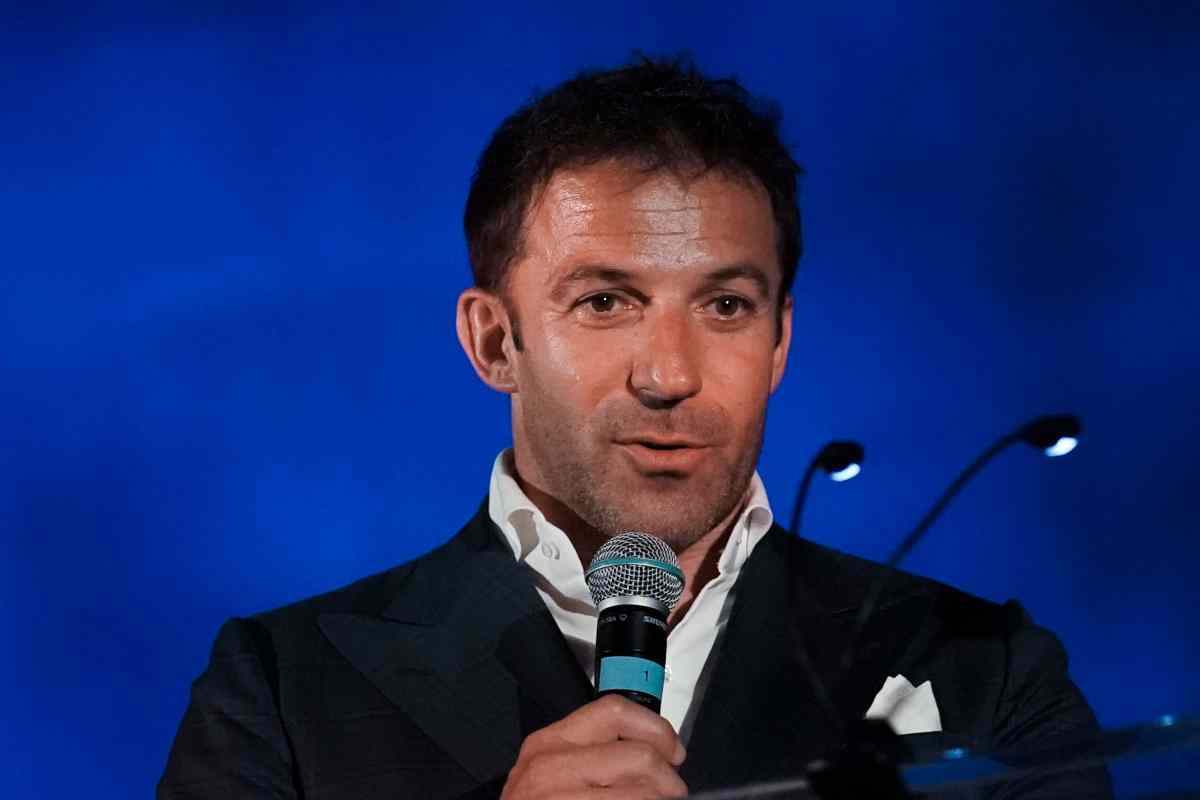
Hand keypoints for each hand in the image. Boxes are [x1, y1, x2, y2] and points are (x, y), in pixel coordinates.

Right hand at [501, 694, 687, 798]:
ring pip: (640, 792)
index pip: (614, 712)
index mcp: (550, 742)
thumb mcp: (553, 771)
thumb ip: (592, 753)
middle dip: (667, 776)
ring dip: (660, 799)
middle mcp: (550, 766)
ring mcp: (559, 797)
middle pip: (637, 755)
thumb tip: (652, 751)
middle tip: (672, 790)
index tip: (673, 750)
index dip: (656, 728)